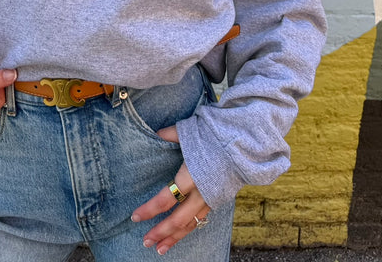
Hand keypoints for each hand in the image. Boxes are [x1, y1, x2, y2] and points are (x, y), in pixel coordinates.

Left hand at [130, 126, 210, 255]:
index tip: (135, 216)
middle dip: (161, 232)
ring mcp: (211, 199)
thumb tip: (155, 134)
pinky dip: (188, 229)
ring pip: (190, 224)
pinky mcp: (217, 201)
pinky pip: (200, 220)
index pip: (166, 198)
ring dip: (174, 237)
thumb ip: (170, 135)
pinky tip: (178, 235)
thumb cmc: (215, 136)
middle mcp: (201, 193)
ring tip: (160, 249)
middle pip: (178, 219)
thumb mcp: (190, 132)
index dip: (150, 209)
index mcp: (191, 176)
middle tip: (145, 241)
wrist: (245, 144)